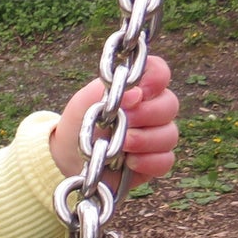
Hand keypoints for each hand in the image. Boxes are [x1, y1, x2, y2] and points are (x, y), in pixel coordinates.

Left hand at [50, 54, 179, 185]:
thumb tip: (136, 94)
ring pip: (170, 134)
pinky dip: (149, 161)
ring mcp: (156, 137)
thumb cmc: (80, 123)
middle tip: (125, 121)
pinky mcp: (153, 163)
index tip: (139, 92)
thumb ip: (108, 90)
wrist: (67, 157)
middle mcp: (153, 111)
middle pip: (170, 105)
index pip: (159, 74)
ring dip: (145, 139)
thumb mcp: (86, 101)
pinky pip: (165, 161)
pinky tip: (130, 162)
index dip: (156, 79)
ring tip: (123, 144)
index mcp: (139, 89)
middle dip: (147, 114)